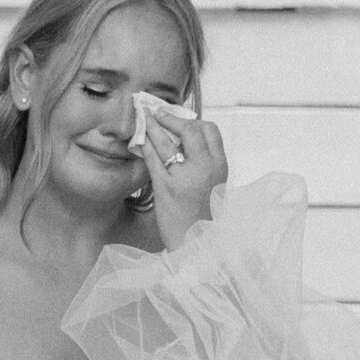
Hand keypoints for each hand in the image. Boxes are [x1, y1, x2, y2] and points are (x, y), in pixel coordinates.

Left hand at [139, 111, 227, 249]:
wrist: (199, 247)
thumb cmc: (203, 217)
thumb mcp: (213, 186)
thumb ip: (204, 164)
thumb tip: (184, 142)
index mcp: (221, 167)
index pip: (210, 130)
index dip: (191, 120)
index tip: (177, 118)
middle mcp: (206, 168)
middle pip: (189, 129)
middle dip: (170, 118)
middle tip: (155, 112)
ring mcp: (185, 177)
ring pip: (167, 141)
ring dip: (153, 127)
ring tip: (143, 119)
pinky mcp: (166, 189)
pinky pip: (152, 159)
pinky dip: (144, 146)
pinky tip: (138, 141)